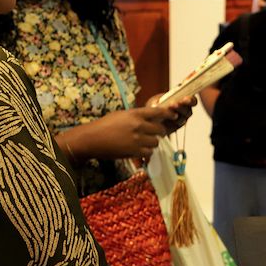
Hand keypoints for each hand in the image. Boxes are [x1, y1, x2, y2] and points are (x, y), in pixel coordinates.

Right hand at [59, 100, 193, 162]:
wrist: (92, 138)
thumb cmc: (104, 125)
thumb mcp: (121, 115)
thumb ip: (136, 116)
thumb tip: (149, 119)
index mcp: (135, 114)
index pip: (158, 111)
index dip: (168, 114)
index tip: (174, 115)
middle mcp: (138, 125)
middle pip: (160, 129)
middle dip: (159, 132)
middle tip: (155, 135)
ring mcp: (137, 139)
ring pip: (156, 142)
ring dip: (152, 144)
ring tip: (144, 144)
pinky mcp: (134, 151)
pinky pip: (149, 153)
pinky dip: (147, 153)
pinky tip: (141, 152)